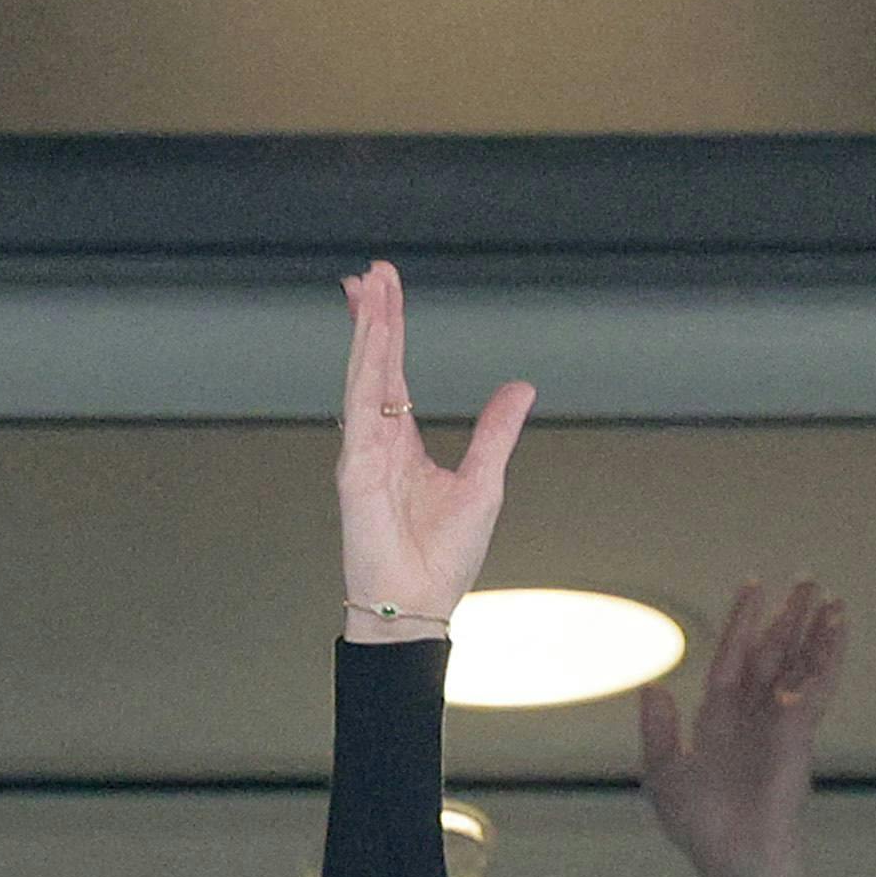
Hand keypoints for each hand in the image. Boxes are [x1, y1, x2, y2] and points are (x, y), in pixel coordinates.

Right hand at [331, 262, 531, 638]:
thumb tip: (520, 388)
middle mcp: (377, 440)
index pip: (392, 373)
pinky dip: (367, 369)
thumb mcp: (483, 481)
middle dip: (374, 316)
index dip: (389, 330)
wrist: (419, 606)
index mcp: (402, 444)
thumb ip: (495, 431)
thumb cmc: (444, 556)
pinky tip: (373, 337)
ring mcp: (362, 452)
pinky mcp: (355, 468)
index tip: (385, 289)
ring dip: (369, 331)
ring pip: (364, 375)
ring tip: (370, 287)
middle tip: (374, 270)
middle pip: (373, 363)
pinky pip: (361, 407)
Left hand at [636, 580, 844, 876]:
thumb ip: (657, 729)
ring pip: (801, 666)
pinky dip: (825, 659)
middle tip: (810, 580)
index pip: (735, 657)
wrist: (733, 858)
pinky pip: (814, 688)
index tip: (755, 584)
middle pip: (776, 654)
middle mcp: (754, 716)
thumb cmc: (699, 826)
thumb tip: (653, 686)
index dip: (744, 621)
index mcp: (720, 718)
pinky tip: (836, 632)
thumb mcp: (663, 773)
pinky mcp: (798, 735)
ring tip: (834, 599)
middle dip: (792, 617)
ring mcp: (780, 725)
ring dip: (818, 633)